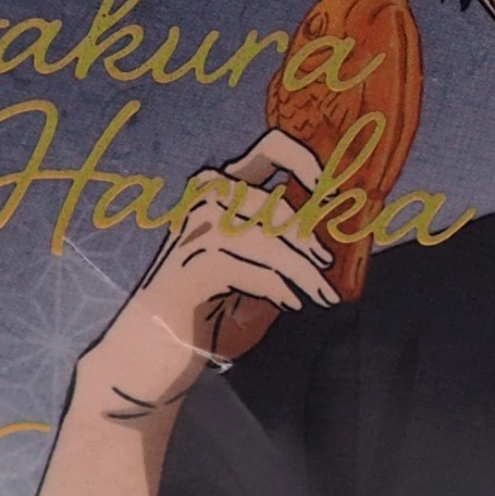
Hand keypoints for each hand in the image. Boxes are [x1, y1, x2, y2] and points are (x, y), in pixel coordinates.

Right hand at [83, 128, 337, 409]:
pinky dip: (280, 288)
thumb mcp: (258, 266)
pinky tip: (291, 303)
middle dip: (310, 239)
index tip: (333, 192)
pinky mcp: (194, 263)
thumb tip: (341, 233)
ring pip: (272, 240)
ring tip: (323, 296)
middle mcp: (208, 197)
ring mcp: (197, 228)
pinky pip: (257, 269)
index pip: (273, 147)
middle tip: (328, 267)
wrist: (153, 348)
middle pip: (279, 204)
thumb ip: (289, 243)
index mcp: (225, 187)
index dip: (310, 160)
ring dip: (304, 273)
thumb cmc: (212, 305)